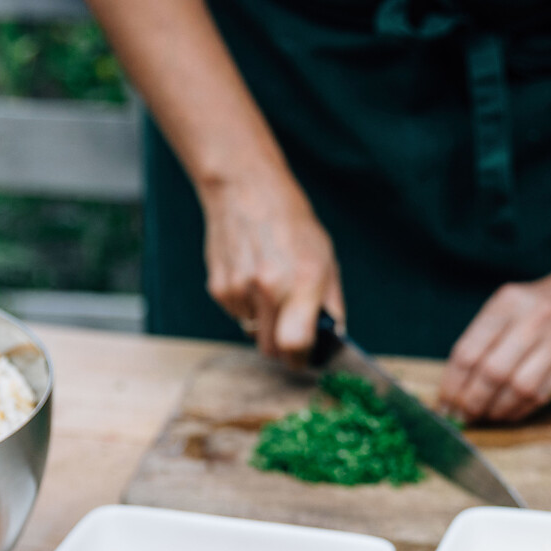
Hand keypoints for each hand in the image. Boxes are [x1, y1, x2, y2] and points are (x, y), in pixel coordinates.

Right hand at [200, 175, 343, 363]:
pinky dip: (247, 307)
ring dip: (265, 323)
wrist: (247, 191)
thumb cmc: (292, 224)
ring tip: (270, 288)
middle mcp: (268, 289)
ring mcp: (240, 290)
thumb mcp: (326, 261)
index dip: (301, 360)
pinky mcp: (219, 289)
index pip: (296, 346)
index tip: (305, 358)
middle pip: (271, 350)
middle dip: (283, 349)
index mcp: (301, 282)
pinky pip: (237, 315)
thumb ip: (331, 305)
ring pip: (253, 333)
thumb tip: (331, 341)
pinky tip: (252, 278)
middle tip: (292, 333)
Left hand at [439, 265, 550, 423]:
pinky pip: (540, 396)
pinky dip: (518, 410)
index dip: (451, 386)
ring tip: (486, 415)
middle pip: (491, 373)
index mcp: (508, 302)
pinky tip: (508, 411)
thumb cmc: (542, 307)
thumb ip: (483, 341)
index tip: (444, 405)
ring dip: (496, 410)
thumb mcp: (510, 307)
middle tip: (462, 417)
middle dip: (471, 402)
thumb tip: (453, 389)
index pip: (468, 352)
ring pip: (517, 388)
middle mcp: (534, 319)